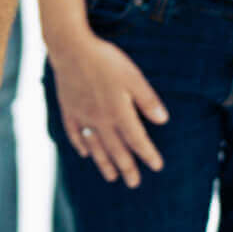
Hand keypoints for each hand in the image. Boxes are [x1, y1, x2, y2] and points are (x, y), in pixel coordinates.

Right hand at [49, 32, 166, 185]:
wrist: (70, 48)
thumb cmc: (105, 60)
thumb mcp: (133, 76)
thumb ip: (147, 100)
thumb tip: (163, 120)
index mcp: (119, 112)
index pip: (137, 140)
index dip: (148, 154)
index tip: (157, 166)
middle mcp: (100, 120)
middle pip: (116, 149)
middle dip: (127, 168)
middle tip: (134, 183)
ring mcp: (82, 116)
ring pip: (95, 146)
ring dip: (104, 163)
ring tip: (111, 178)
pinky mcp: (68, 108)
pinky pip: (74, 133)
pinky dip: (79, 145)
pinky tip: (84, 153)